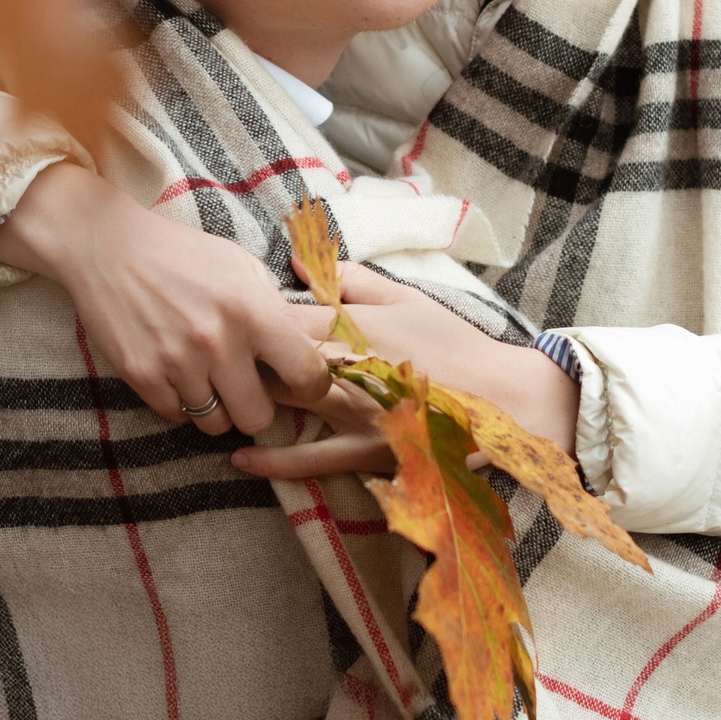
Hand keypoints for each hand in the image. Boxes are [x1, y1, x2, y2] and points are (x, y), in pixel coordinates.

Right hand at [0, 163, 330, 436]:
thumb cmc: (183, 253)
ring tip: (209, 380)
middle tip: (248, 388)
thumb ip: (274, 308)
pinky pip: (177, 416)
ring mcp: (176, 362)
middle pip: (259, 417)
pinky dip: (182, 404)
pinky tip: (179, 375)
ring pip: (216, 424)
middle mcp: (216, 341)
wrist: (109, 247)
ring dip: (218, 409)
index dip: (312, 384)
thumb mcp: (240, 265)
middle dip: (258, 408)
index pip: (307, 374)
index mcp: (250, 309)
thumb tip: (308, 346)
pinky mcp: (141, 375)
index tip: (300, 380)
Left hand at [232, 265, 580, 479]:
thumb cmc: (453, 343)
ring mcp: (351, 413)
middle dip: (242, 356)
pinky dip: (272, 461)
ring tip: (226, 393)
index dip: (247, 315)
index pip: (278, 317)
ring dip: (251, 399)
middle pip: (270, 360)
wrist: (501, 400)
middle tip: (219, 351)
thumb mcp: (404, 296)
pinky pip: (310, 460)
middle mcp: (344, 368)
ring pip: (282, 404)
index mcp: (351, 325)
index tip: (229, 312)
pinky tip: (239, 457)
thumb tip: (295, 258)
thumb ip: (347, 278)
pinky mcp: (364, 451)